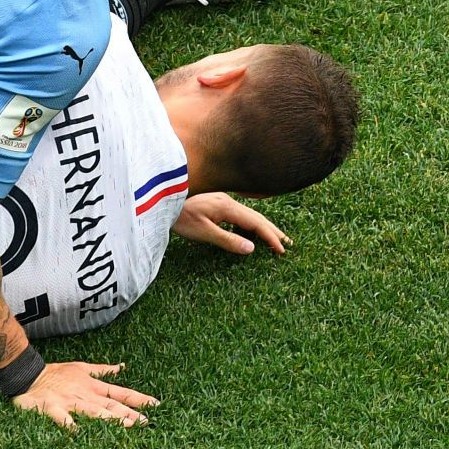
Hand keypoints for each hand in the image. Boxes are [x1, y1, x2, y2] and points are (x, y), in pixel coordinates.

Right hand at [11, 361, 156, 429]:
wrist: (28, 375)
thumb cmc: (55, 374)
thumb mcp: (81, 368)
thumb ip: (102, 370)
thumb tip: (122, 367)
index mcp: (92, 387)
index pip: (120, 393)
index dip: (138, 398)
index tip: (156, 405)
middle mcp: (84, 395)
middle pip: (111, 405)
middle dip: (129, 413)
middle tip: (146, 422)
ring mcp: (69, 401)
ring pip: (92, 411)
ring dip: (109, 418)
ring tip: (125, 425)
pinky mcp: (51, 408)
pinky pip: (61, 417)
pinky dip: (68, 424)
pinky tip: (77, 433)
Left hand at [171, 192, 288, 254]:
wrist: (160, 198)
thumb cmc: (178, 216)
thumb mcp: (203, 232)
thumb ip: (227, 240)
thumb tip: (251, 248)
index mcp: (228, 207)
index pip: (256, 223)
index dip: (270, 237)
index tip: (282, 250)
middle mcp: (228, 201)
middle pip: (256, 217)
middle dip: (272, 231)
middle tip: (288, 244)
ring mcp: (221, 200)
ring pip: (248, 215)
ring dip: (262, 227)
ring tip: (273, 239)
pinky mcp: (215, 203)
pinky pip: (238, 214)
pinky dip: (248, 224)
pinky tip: (247, 232)